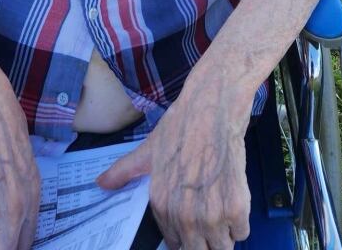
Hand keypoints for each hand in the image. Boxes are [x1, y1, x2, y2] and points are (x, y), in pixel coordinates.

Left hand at [96, 80, 250, 249]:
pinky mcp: (237, 207)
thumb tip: (100, 183)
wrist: (212, 106)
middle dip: (205, 240)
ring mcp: (212, 215)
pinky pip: (242, 232)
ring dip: (224, 233)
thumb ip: (124, 171)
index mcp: (162, 205)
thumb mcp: (148, 149)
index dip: (185, 235)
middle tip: (209, 214)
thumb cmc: (181, 124)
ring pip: (222, 247)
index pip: (176, 244)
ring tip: (221, 205)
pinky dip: (240, 220)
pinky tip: (233, 196)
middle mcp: (186, 216)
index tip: (192, 223)